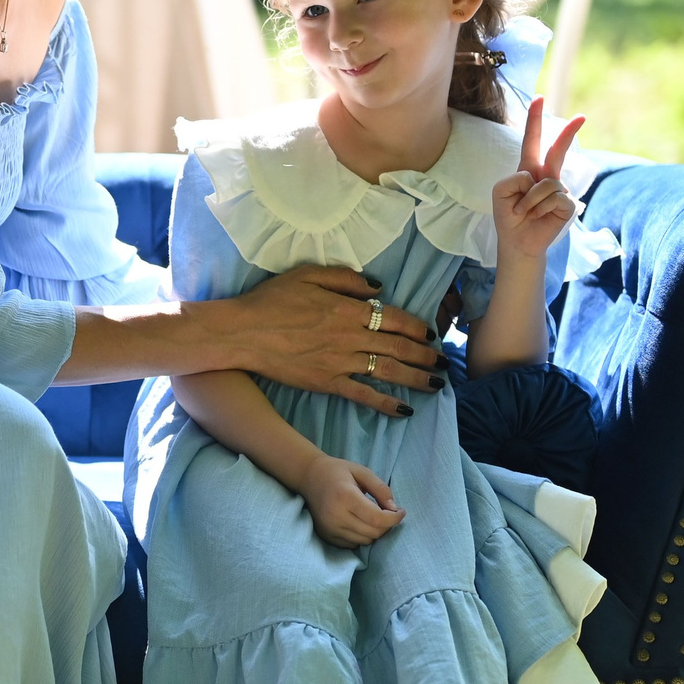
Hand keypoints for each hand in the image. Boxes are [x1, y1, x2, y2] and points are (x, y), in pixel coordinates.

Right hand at [193, 264, 444, 417]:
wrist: (241, 332)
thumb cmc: (270, 300)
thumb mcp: (307, 274)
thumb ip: (345, 278)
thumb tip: (377, 287)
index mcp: (346, 309)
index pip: (393, 319)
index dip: (416, 327)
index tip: (430, 333)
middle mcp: (349, 337)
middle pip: (397, 347)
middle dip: (424, 356)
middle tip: (442, 362)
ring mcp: (339, 363)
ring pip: (387, 371)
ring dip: (415, 378)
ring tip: (436, 384)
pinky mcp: (326, 382)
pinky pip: (362, 394)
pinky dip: (385, 403)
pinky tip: (404, 409)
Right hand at [285, 450, 403, 548]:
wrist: (309, 477)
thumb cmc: (338, 472)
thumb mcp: (362, 472)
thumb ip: (381, 489)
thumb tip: (394, 509)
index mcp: (345, 497)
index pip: (377, 519)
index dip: (394, 519)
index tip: (401, 511)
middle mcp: (336, 516)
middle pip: (373, 532)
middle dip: (386, 525)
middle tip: (386, 512)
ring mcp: (330, 528)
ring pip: (365, 541)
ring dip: (374, 531)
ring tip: (371, 516)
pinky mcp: (326, 536)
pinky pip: (353, 545)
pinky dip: (361, 536)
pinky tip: (358, 522)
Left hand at [492, 94, 582, 261]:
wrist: (517, 241)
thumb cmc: (508, 215)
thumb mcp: (501, 191)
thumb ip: (516, 178)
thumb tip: (540, 178)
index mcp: (528, 168)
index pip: (532, 141)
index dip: (534, 120)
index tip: (539, 98)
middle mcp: (546, 176)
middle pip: (557, 150)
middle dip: (568, 133)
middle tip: (581, 116)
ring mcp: (559, 190)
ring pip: (547, 183)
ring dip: (529, 201)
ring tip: (525, 212)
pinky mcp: (568, 205)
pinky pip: (554, 197)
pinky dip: (538, 208)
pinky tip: (537, 217)